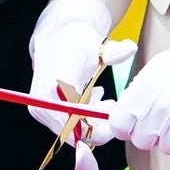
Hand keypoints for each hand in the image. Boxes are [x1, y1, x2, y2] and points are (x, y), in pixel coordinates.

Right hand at [27, 0, 136, 143]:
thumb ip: (114, 52)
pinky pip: (64, 126)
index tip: (112, 109)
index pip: (81, 122)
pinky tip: (89, 100)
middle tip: (110, 107)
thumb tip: (131, 48)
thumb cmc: (77, 42)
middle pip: (75, 133)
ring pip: (71, 132)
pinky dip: (80, 118)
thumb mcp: (97, 45)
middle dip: (97, 124)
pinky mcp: (39, 111)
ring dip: (90, 121)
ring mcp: (39, 108)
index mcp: (56, 87)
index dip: (100, 125)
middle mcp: (43, 102)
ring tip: (102, 100)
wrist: (56, 36)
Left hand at [110, 21, 169, 155]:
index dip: (127, 126)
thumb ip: (139, 93)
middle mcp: (162, 108)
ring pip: (167, 147)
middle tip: (166, 119)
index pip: (120, 125)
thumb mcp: (159, 68)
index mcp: (146, 88)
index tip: (134, 124)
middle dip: (152, 133)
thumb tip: (124, 115)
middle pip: (143, 140)